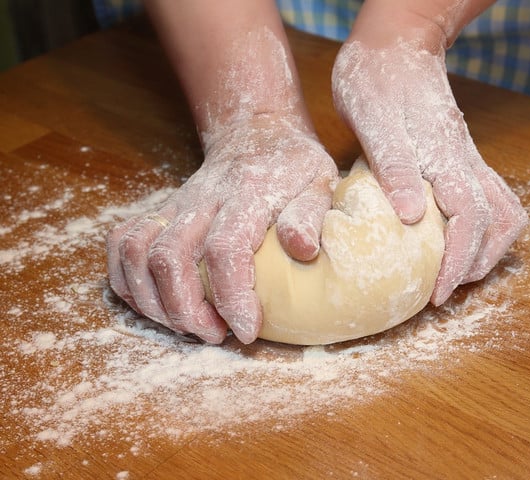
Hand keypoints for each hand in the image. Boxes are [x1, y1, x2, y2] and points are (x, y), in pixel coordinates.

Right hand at [107, 113, 337, 342]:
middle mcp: (202, 200)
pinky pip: (122, 242)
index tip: (247, 330)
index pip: (225, 250)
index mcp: (246, 196)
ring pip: (137, 253)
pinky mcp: (160, 211)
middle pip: (169, 258)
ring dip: (153, 301)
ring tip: (187, 325)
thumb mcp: (319, 182)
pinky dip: (126, 278)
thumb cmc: (291, 165)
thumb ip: (310, 215)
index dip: (231, 297)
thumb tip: (303, 249)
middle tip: (215, 334)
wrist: (256, 133)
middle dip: (185, 310)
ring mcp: (175, 205)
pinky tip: (154, 302)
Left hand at [332, 39, 526, 304]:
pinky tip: (458, 237)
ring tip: (457, 273)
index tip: (438, 293)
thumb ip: (393, 166)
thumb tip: (411, 217)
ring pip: (502, 209)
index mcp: (444, 156)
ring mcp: (467, 157)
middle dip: (474, 264)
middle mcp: (464, 160)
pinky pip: (490, 196)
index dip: (457, 261)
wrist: (394, 44)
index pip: (468, 218)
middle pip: (496, 221)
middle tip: (444, 292)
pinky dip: (484, 226)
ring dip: (487, 248)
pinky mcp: (460, 156)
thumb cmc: (376, 79)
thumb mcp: (374, 120)